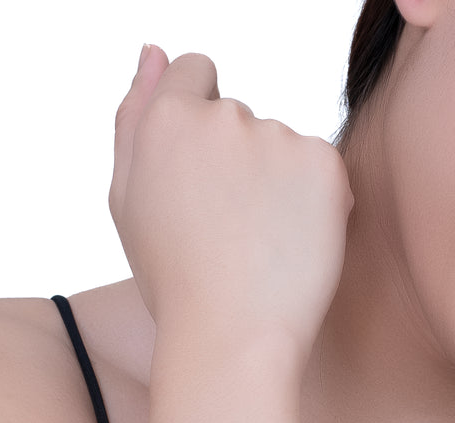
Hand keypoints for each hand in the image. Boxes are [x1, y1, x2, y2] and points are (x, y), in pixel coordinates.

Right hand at [110, 47, 353, 356]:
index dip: (201, 126)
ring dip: (278, 184)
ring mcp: (278, 138)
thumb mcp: (129, 201)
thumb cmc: (176, 281)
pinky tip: (293, 245)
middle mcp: (223, 116)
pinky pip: (321, 169)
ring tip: (260, 246)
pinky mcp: (325, 164)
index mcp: (167, 120)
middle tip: (227, 232)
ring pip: (284, 147)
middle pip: (241, 118)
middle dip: (238, 162)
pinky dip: (316, 201)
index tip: (205, 179)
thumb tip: (154, 52)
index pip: (197, 73)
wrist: (233, 338)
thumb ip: (134, 117)